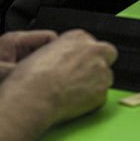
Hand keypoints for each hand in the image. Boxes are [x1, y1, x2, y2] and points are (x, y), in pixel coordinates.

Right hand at [0, 29, 116, 126]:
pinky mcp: (102, 92)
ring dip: (95, 83)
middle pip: (108, 54)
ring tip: (73, 93)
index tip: (78, 64)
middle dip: (100, 64)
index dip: (86, 56)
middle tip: (84, 77)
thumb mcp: (45, 50)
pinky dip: (91, 101)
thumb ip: (64, 51)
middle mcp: (94, 50)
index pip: (92, 43)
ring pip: (105, 77)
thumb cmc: (32, 76)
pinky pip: (100, 97)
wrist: (33, 96)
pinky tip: (73, 103)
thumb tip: (67, 59)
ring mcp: (101, 71)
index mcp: (79, 37)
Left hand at [0, 30, 58, 107]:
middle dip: (52, 64)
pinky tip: (33, 94)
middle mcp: (16, 47)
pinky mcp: (7, 73)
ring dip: (40, 75)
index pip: (51, 38)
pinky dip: (31, 83)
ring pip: (37, 64)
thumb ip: (29, 72)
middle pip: (46, 51)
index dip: (61, 51)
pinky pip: (27, 74)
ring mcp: (12, 60)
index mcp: (17, 40)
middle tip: (60, 79)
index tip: (68, 66)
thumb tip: (54, 74)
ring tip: (46, 87)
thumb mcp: (3, 76)